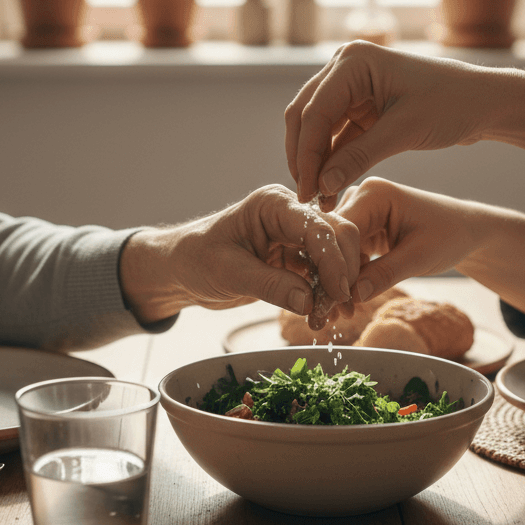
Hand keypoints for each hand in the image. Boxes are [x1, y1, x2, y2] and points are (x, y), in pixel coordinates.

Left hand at [118, 184, 360, 323]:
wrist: (183, 269)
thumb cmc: (196, 260)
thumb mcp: (228, 273)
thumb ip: (269, 285)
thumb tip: (308, 302)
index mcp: (273, 205)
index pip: (317, 227)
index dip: (333, 260)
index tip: (339, 293)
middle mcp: (290, 214)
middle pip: (337, 237)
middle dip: (340, 275)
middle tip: (334, 311)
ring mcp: (296, 235)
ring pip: (336, 256)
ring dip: (336, 288)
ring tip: (328, 320)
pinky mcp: (296, 257)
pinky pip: (323, 273)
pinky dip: (326, 294)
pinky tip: (323, 316)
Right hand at [283, 41, 492, 208]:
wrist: (483, 103)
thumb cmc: (451, 105)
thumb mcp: (404, 132)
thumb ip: (358, 158)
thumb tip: (321, 186)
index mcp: (354, 61)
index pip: (314, 113)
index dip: (306, 155)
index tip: (307, 192)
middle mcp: (345, 68)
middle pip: (305, 117)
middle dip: (304, 159)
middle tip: (306, 198)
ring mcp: (350, 87)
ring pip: (316, 130)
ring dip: (316, 163)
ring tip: (319, 200)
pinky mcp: (360, 107)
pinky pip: (335, 136)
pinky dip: (332, 162)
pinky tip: (331, 190)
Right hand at [337, 177, 524, 324]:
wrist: (465, 231)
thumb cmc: (450, 235)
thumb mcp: (420, 257)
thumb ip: (385, 274)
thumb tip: (353, 295)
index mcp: (375, 193)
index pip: (343, 231)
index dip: (338, 268)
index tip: (338, 301)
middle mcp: (361, 196)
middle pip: (333, 240)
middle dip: (333, 277)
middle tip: (330, 313)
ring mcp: (359, 211)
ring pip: (335, 250)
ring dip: (337, 281)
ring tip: (336, 313)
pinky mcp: (361, 228)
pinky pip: (345, 255)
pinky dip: (347, 279)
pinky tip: (345, 303)